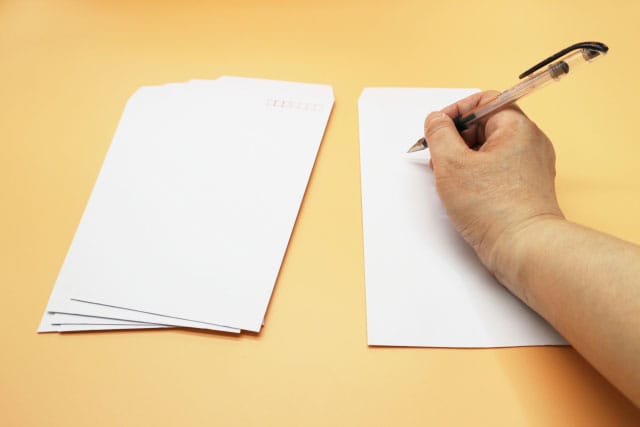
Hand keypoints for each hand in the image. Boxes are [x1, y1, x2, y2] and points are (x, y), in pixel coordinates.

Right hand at [424, 91, 563, 274]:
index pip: (484, 101)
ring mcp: (530, 166)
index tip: (437, 129)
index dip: (455, 112)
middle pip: (485, 126)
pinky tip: (464, 193)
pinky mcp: (526, 187)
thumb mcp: (452, 163)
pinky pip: (497, 170)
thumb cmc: (494, 208)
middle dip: (456, 139)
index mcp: (517, 127)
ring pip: (489, 150)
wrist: (524, 248)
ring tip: (450, 181)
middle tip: (440, 159)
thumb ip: (439, 134)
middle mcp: (529, 142)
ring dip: (464, 159)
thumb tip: (436, 120)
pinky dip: (477, 176)